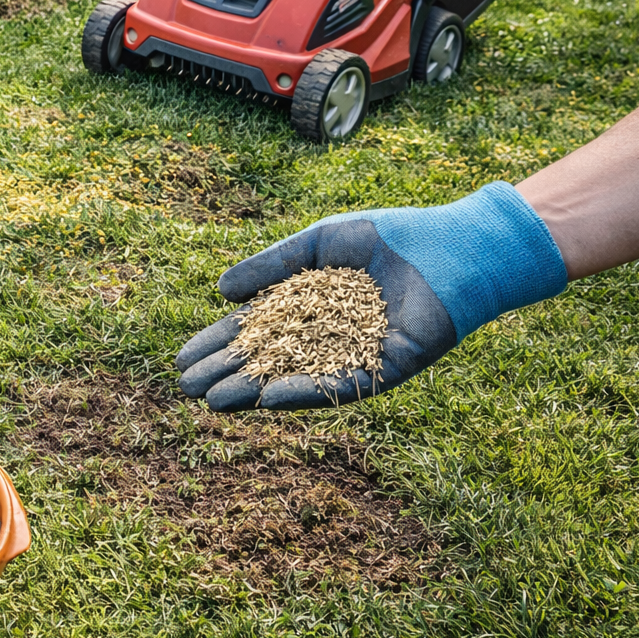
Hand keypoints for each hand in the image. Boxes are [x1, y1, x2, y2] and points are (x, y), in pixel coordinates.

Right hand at [175, 182, 568, 411]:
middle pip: (268, 360)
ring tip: (213, 401)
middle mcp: (330, 337)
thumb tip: (221, 293)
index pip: (256, 330)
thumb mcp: (316, 244)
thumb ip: (271, 267)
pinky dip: (302, 391)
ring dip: (253, 391)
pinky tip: (267, 397)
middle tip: (186, 387)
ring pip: (295, 378)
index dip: (218, 343)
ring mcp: (356, 356)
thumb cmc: (388, 236)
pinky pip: (339, 386)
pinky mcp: (386, 368)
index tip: (183, 357)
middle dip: (226, 373)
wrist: (456, 244)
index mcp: (312, 307)